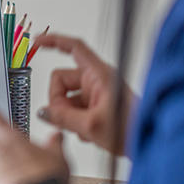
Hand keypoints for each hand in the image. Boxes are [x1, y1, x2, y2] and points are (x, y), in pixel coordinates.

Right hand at [32, 34, 135, 153]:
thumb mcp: (91, 125)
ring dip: (68, 115)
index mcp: (99, 74)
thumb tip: (44, 112)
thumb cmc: (132, 129)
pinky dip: (76, 121)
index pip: (74, 48)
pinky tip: (88, 132)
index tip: (38, 42)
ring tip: (84, 129)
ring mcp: (96, 93)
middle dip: (59, 102)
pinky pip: (74, 108)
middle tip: (67, 120)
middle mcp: (97, 80)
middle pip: (62, 80)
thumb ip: (63, 118)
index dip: (54, 42)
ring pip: (66, 98)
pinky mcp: (96, 104)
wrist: (146, 142)